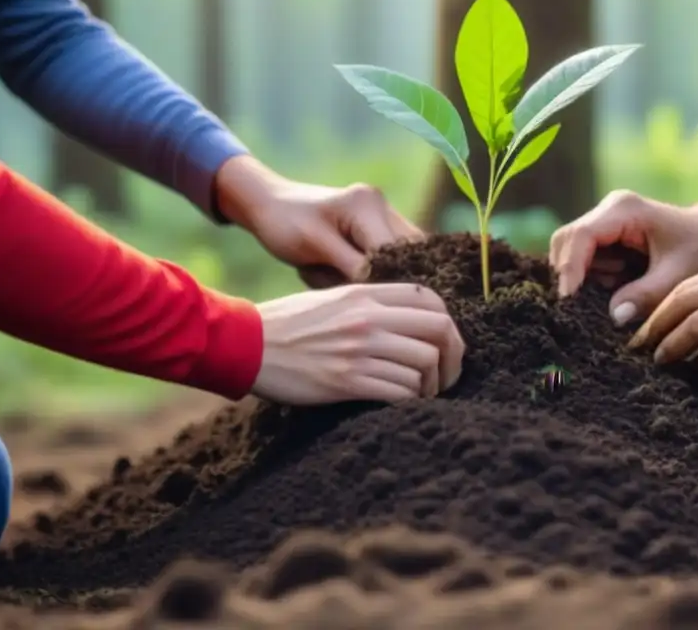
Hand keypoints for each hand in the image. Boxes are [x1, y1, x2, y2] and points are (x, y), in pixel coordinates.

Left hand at [215, 156, 421, 281]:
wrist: (268, 205)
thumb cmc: (285, 224)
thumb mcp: (316, 246)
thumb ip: (354, 266)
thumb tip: (388, 291)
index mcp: (367, 204)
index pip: (395, 252)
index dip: (386, 281)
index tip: (362, 302)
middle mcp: (383, 206)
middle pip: (406, 257)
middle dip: (379, 279)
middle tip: (338, 283)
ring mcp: (384, 217)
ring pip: (399, 262)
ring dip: (373, 277)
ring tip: (329, 273)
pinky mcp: (379, 230)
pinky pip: (387, 261)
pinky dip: (366, 273)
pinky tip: (333, 271)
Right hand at [252, 283, 464, 405]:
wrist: (244, 343)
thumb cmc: (288, 323)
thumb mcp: (332, 299)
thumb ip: (370, 304)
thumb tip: (408, 320)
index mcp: (366, 294)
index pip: (430, 298)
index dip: (448, 323)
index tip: (445, 343)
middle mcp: (369, 318)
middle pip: (440, 330)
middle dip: (453, 357)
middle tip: (447, 376)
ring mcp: (360, 350)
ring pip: (425, 364)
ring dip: (432, 384)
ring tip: (424, 394)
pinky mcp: (347, 381)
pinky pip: (400, 391)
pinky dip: (411, 400)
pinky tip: (403, 403)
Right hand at [549, 190, 697, 325]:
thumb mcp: (679, 275)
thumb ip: (646, 295)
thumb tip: (614, 316)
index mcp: (623, 209)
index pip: (581, 236)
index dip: (570, 268)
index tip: (569, 300)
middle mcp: (607, 210)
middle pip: (566, 242)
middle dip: (572, 274)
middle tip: (584, 304)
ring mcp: (604, 221)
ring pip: (572, 252)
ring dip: (586, 278)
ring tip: (621, 287)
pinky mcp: (606, 236)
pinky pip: (585, 259)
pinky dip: (594, 278)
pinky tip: (620, 285)